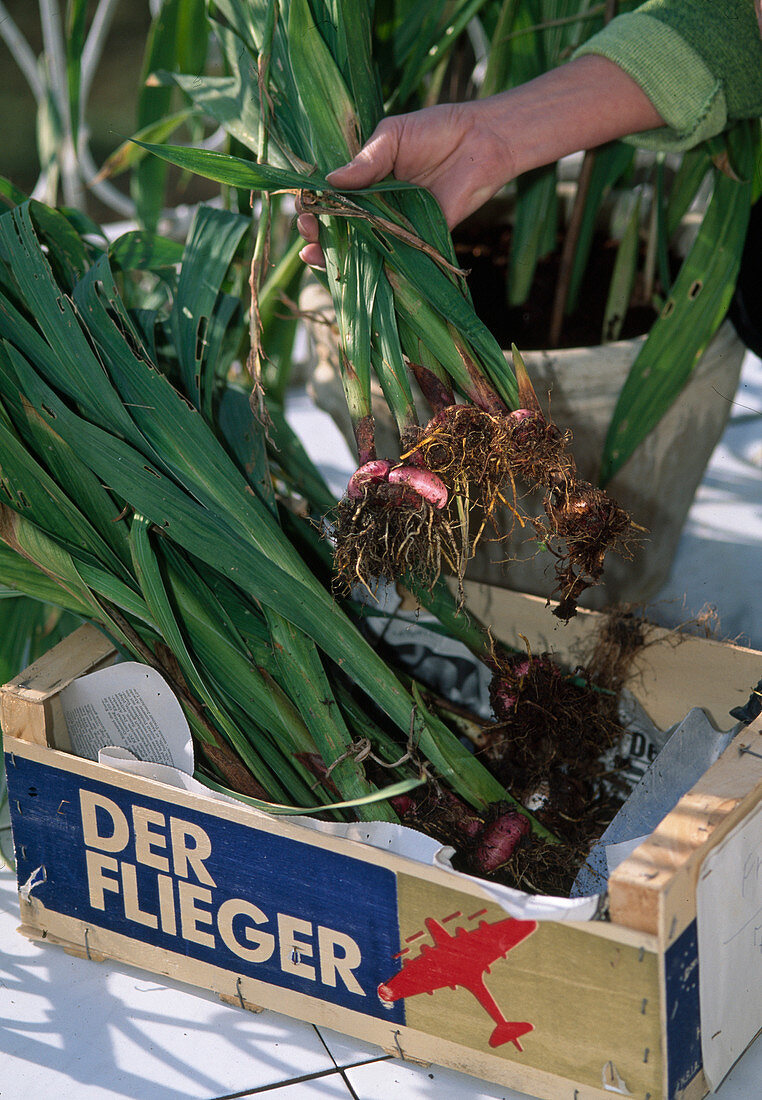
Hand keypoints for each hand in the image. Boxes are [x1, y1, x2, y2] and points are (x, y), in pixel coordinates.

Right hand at [297, 57, 663, 267]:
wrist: (482, 141)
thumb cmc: (437, 130)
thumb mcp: (393, 136)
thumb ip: (366, 160)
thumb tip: (331, 180)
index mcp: (366, 180)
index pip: (331, 199)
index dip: (315, 208)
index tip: (304, 211)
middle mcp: (377, 207)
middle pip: (341, 229)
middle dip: (319, 235)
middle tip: (309, 236)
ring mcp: (396, 227)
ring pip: (362, 248)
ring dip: (337, 256)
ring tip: (316, 256)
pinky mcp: (420, 242)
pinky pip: (394, 260)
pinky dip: (374, 270)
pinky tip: (354, 272)